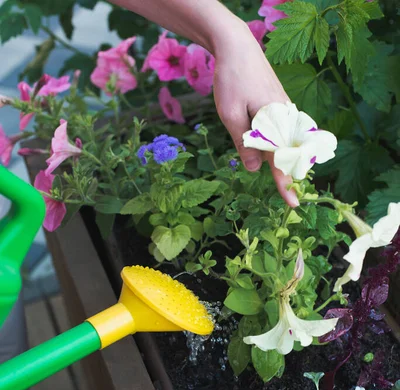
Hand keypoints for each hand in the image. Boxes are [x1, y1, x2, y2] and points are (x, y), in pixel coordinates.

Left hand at [212, 21, 298, 207]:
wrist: (238, 47)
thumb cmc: (232, 80)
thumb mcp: (230, 115)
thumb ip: (244, 144)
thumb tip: (254, 169)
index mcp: (276, 122)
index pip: (282, 161)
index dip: (285, 186)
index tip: (294, 206)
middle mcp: (287, 118)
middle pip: (290, 155)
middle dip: (287, 174)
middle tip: (286, 194)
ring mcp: (286, 112)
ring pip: (287, 145)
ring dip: (281, 160)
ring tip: (280, 177)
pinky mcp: (281, 108)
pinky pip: (284, 133)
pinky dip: (278, 146)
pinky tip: (270, 150)